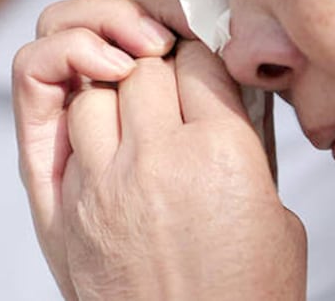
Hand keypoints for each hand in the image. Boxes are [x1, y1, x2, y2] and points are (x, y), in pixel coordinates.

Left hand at [12, 0, 306, 299]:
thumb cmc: (247, 295)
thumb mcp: (277, 212)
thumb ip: (248, 149)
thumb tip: (228, 107)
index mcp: (221, 154)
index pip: (199, 61)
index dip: (206, 58)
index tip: (209, 69)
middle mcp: (156, 160)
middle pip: (146, 66)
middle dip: (165, 66)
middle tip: (178, 85)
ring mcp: (101, 185)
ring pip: (95, 90)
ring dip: (119, 88)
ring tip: (138, 109)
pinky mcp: (62, 212)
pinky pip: (57, 130)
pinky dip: (78, 114)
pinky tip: (99, 120)